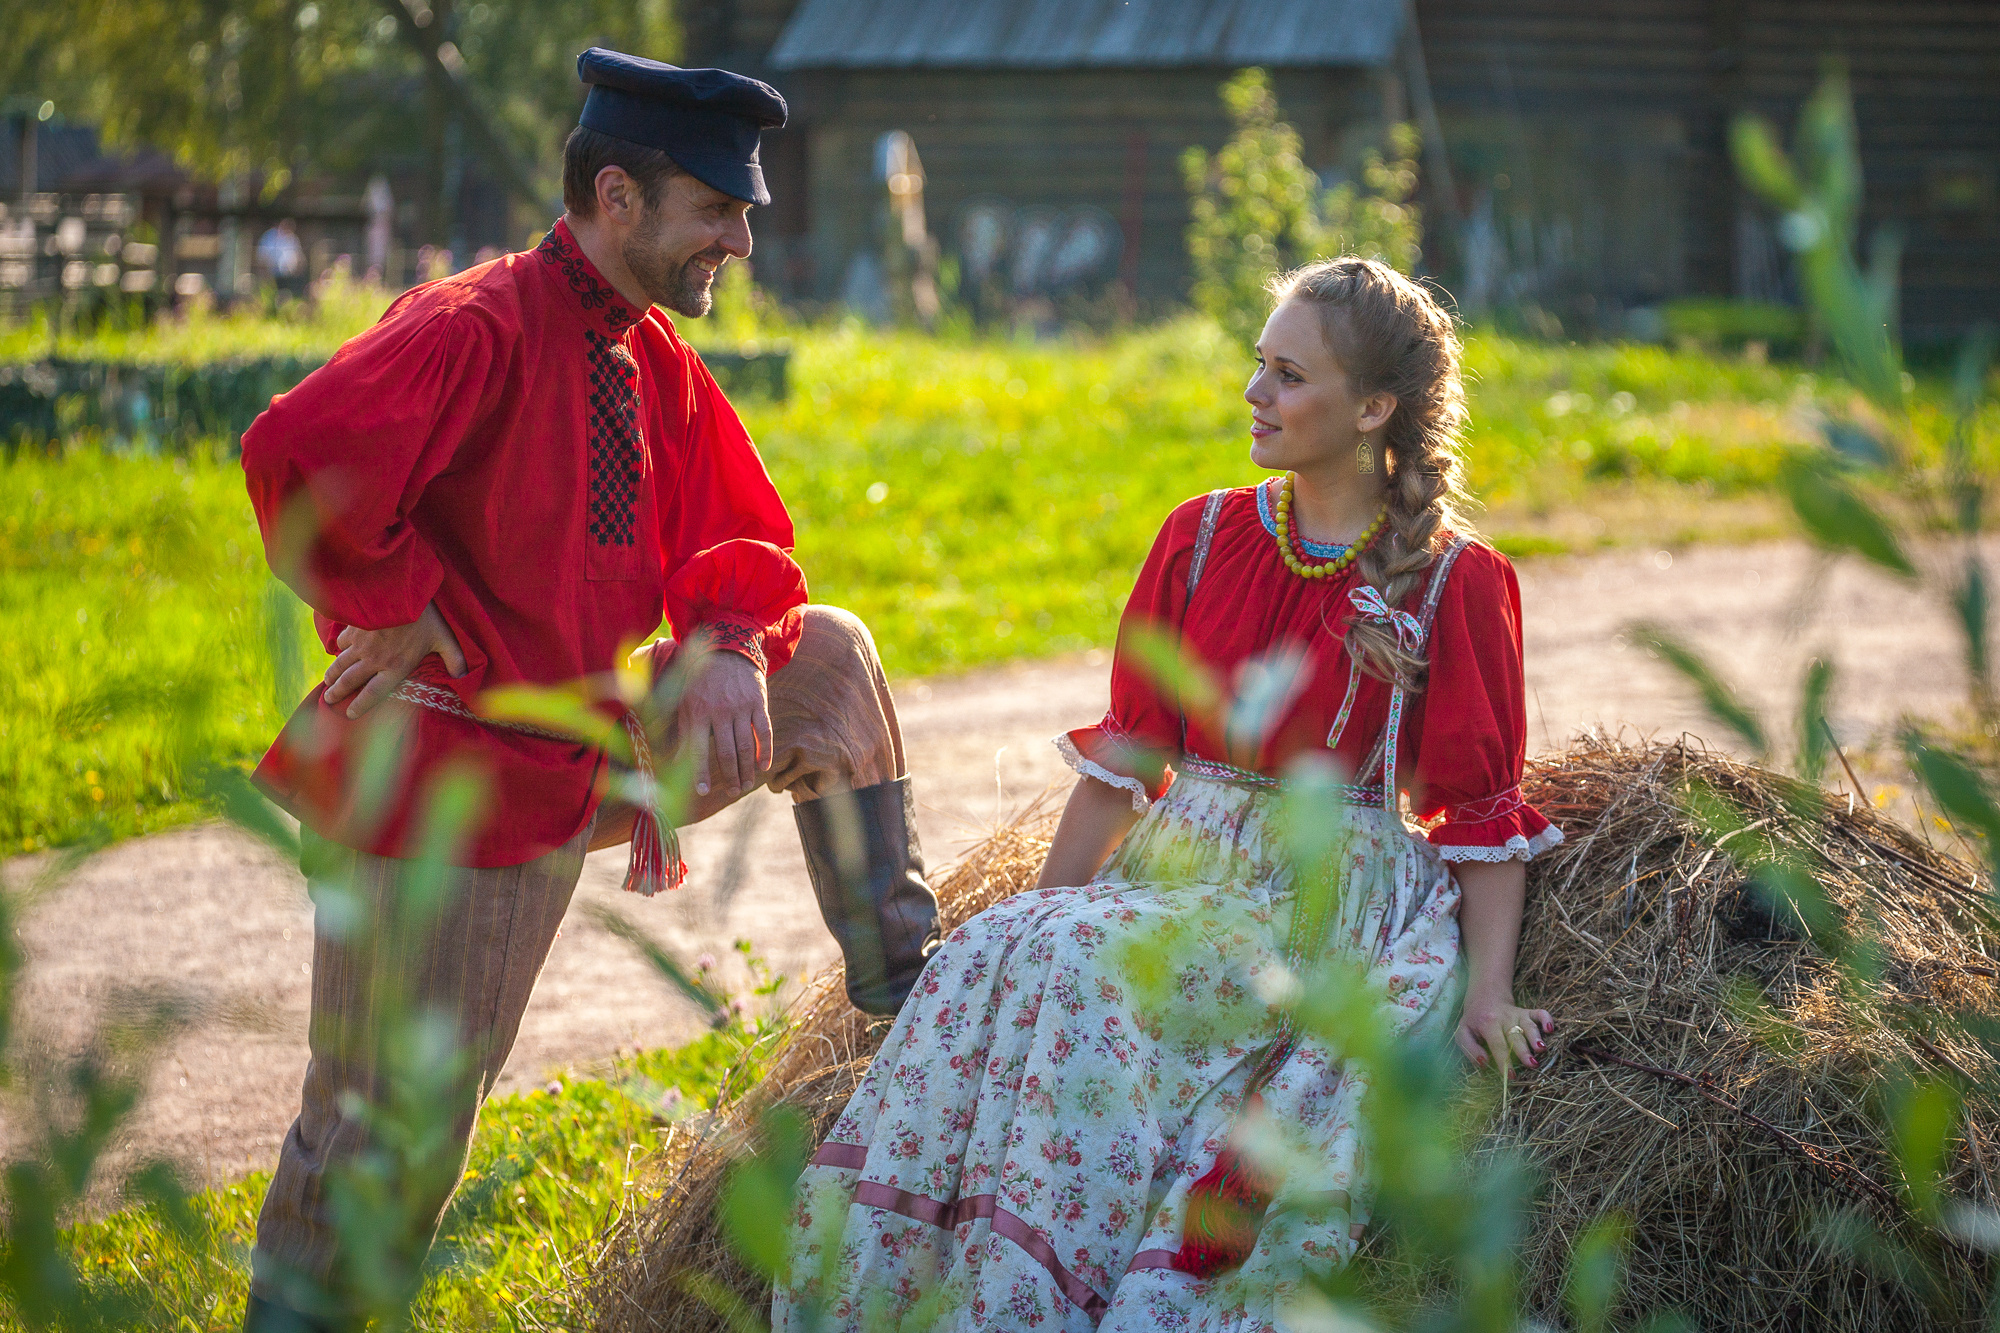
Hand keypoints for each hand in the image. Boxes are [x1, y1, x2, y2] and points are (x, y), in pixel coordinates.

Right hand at [323, 602, 467, 718]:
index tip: (350, 714)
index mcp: (395, 668)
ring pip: (341, 665)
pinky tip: (336, 651)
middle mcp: (374, 661)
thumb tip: (465, 675)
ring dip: (332, 675)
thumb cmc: (425, 618)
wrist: (399, 591)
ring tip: (326, 682)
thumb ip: (454, 659)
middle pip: (350, 682)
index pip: (373, 694)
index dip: (360, 706)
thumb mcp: (444, 639)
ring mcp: (361, 645)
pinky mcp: (353, 629)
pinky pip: (342, 643)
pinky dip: (338, 649)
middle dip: (337, 693)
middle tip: (328, 700)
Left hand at [676, 649, 771, 799]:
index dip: (700, 773)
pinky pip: (764, 731)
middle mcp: (719, 711)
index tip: (703, 792)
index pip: (698, 750)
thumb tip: (672, 761)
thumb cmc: (700, 680)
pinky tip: (763, 766)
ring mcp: (741, 707)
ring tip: (746, 785)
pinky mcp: (758, 702)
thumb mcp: (684, 701)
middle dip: (730, 776)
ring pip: (745, 746)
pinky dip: (765, 750)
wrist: (727, 649)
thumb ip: (681, 731)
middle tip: (733, 792)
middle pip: (726, 752)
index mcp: (697, 712)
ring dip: (747, 769)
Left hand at [1454, 988, 1553, 1076]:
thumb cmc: (1474, 1020)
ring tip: (1541, 1049)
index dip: (1504, 1061)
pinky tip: (1550, 1029)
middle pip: (1515, 1036)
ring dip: (1536, 1037)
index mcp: (1487, 1023)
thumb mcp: (1462, 1033)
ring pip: (1529, 1025)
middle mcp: (1504, 1018)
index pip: (1497, 1044)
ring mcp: (1517, 1014)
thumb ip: (1470, 1049)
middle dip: (1524, 1051)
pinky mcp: (1527, 1012)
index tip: (1511, 1076)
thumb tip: (1484, 1063)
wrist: (1484, 996)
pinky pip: (1539, 1013)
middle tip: (1532, 1064)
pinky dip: (1547, 1019)